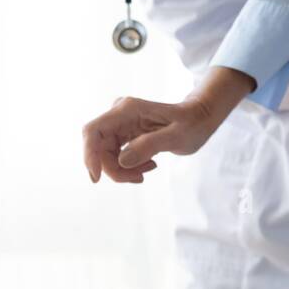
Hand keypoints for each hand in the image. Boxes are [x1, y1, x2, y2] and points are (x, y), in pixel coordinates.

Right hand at [81, 67, 252, 183]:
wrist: (199, 118)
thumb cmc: (192, 123)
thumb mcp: (178, 136)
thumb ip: (150, 145)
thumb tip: (122, 160)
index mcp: (128, 109)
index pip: (94, 131)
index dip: (89, 154)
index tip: (96, 178)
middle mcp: (119, 113)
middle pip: (99, 148)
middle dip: (114, 169)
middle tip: (140, 178)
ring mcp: (119, 124)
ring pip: (105, 155)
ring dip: (123, 169)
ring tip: (150, 168)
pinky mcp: (123, 133)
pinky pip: (114, 156)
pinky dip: (127, 167)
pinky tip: (148, 166)